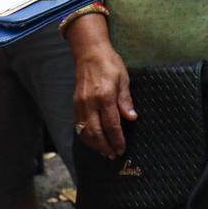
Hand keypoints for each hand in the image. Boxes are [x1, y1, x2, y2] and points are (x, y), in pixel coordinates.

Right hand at [66, 15, 136, 157]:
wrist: (90, 53)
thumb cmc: (110, 64)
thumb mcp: (123, 79)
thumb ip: (126, 100)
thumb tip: (132, 118)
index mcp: (105, 96)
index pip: (111, 124)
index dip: (117, 139)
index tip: (122, 148)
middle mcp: (90, 102)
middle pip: (96, 132)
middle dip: (105, 146)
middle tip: (114, 155)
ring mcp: (80, 104)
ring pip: (85, 131)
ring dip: (95, 145)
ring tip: (105, 152)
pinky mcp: (75, 104)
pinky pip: (79, 125)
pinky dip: (86, 137)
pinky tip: (93, 141)